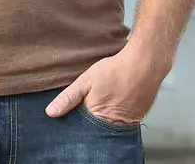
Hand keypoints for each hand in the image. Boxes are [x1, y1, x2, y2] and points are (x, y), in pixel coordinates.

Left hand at [45, 45, 169, 125]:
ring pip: (110, 127)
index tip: (70, 118)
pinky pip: (123, 123)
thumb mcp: (85, 82)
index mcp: (99, 118)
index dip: (75, 124)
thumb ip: (68, 98)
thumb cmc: (114, 71)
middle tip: (89, 105)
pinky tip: (114, 103)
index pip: (82, 130)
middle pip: (97, 130)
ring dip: (104, 120)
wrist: (144, 64)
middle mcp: (115, 125)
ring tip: (103, 103)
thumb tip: (51, 112)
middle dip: (89, 124)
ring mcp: (128, 123)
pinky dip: (117, 116)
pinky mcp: (138, 118)